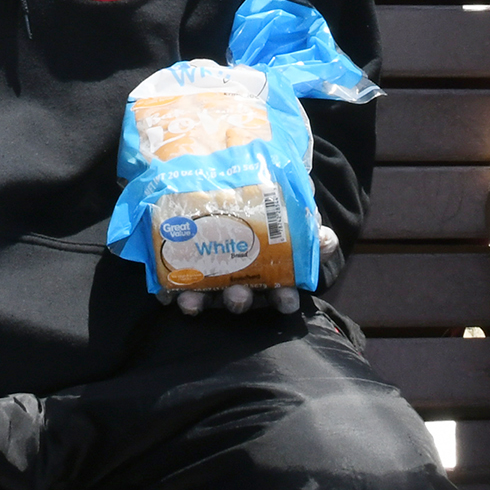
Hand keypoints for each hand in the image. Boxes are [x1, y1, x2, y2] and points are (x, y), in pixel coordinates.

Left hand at [168, 226, 336, 315]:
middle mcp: (239, 283)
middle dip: (238, 301)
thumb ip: (308, 224)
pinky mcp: (181, 273)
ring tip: (191, 301)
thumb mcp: (290, 212)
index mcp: (268, 274)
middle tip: (237, 296)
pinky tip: (164, 292)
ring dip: (198, 302)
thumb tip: (324, 238)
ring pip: (204, 297)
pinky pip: (172, 287)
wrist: (222, 188)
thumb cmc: (264, 210)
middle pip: (239, 299)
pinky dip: (167, 291)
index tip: (286, 301)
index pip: (281, 294)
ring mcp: (209, 281)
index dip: (284, 299)